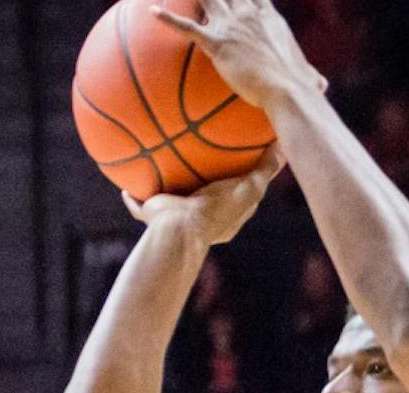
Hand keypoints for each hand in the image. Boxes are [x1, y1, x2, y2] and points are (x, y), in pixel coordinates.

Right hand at [123, 144, 283, 243]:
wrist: (181, 230)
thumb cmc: (217, 209)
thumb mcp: (250, 187)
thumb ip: (266, 169)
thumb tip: (282, 147)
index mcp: (224, 216)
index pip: (236, 196)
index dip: (239, 180)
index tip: (238, 162)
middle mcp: (200, 220)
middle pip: (201, 197)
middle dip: (200, 182)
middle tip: (198, 158)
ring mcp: (175, 219)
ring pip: (169, 201)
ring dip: (164, 188)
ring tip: (157, 164)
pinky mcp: (152, 217)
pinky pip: (139, 204)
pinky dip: (132, 197)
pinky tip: (126, 181)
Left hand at [151, 0, 325, 108]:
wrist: (288, 91)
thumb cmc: (299, 89)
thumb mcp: (308, 77)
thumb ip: (310, 77)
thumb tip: (322, 87)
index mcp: (269, 19)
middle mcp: (249, 14)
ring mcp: (233, 25)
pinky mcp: (219, 42)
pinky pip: (187, 27)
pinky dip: (168, 19)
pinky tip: (152, 12)